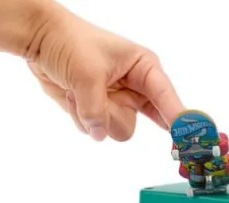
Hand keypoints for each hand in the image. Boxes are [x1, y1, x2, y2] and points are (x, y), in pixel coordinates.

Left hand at [28, 3, 183, 140]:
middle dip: (112, 116)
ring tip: (78, 91)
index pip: (166, 97)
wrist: (41, 41)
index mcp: (143, 68)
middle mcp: (134, 88)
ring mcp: (117, 101)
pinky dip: (79, 117)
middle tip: (99, 100)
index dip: (178, 118)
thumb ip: (96, 109)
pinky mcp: (100, 111)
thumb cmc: (70, 43)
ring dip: (91, 116)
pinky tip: (72, 95)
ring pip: (114, 131)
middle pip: (134, 123)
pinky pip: (96, 130)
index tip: (187, 136)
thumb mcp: (87, 73)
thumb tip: (99, 134)